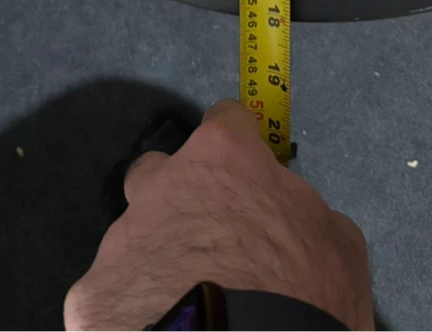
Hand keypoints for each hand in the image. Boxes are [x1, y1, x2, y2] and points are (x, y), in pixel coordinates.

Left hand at [65, 99, 373, 331]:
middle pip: (160, 172)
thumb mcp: (338, 245)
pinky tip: (163, 330)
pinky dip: (133, 310)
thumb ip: (303, 210)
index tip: (250, 178)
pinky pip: (114, 295)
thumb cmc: (302, 293)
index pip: (226, 121)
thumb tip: (289, 213)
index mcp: (222, 157)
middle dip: (180, 198)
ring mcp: (120, 240)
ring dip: (157, 260)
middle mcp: (161, 184)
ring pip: (135, 238)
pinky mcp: (92, 296)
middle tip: (212, 248)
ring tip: (187, 305)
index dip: (240, 150)